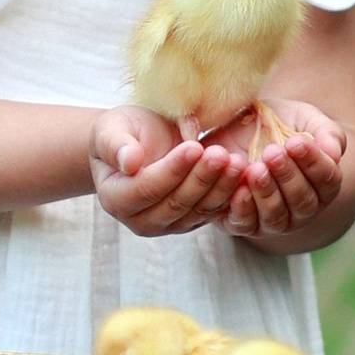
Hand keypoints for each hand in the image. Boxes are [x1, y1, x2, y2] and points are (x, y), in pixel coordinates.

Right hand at [91, 105, 247, 238]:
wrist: (138, 142)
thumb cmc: (121, 133)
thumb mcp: (111, 129)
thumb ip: (115, 144)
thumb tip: (129, 162)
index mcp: (115, 199)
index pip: (146, 189)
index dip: (172, 170)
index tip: (194, 147)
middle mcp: (139, 220)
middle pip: (175, 204)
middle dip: (201, 179)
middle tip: (222, 154)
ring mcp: (165, 225)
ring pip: (197, 210)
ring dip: (220, 188)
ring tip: (237, 162)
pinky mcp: (189, 222)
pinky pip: (211, 211)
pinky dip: (228, 194)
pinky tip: (243, 175)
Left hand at [222, 99, 348, 241]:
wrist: (236, 127)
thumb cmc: (277, 124)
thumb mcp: (304, 118)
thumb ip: (326, 132)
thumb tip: (335, 153)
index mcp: (322, 184)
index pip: (327, 180)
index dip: (313, 162)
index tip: (296, 142)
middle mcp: (302, 209)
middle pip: (303, 202)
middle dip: (287, 176)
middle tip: (272, 152)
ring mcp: (274, 220)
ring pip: (276, 217)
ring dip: (266, 193)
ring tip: (255, 168)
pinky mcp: (244, 224)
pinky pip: (245, 225)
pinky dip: (242, 209)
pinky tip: (239, 189)